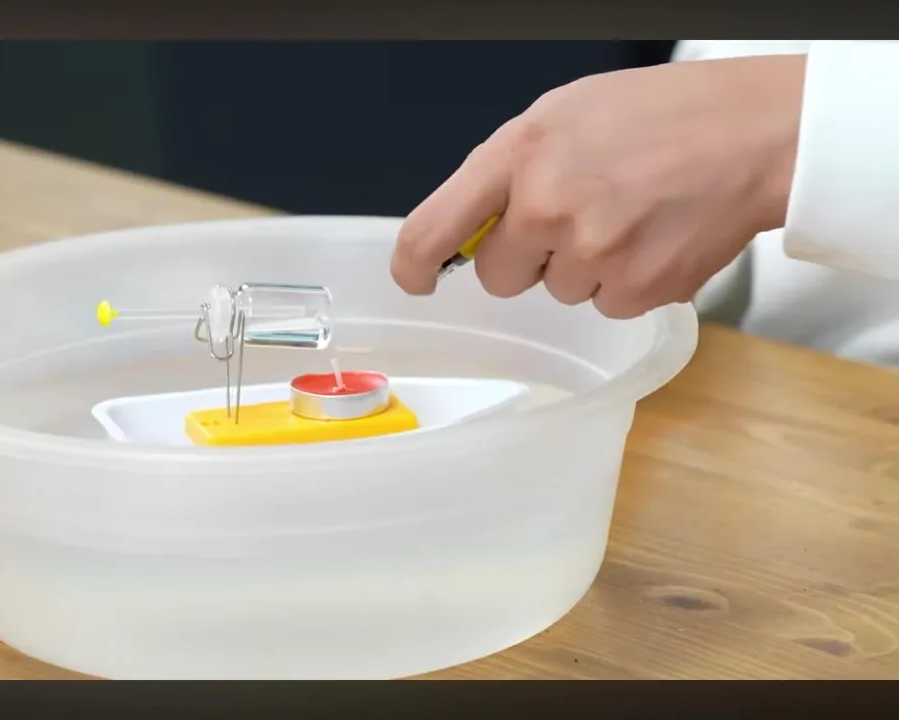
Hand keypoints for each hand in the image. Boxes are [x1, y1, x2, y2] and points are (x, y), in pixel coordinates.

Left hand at [390, 54, 805, 318]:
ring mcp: (591, 253)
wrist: (754, 134)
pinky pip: (605, 306)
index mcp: (519, 154)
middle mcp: (546, 206)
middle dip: (524, 257)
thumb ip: (507, 171)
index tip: (417, 278)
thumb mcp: (562, 116)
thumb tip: (468, 228)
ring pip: (556, 291)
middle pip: (497, 276)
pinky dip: (625, 281)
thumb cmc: (659, 116)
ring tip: (627, 216)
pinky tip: (653, 238)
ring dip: (582, 266)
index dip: (414, 266)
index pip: (432, 229)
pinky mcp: (636, 290)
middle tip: (572, 217)